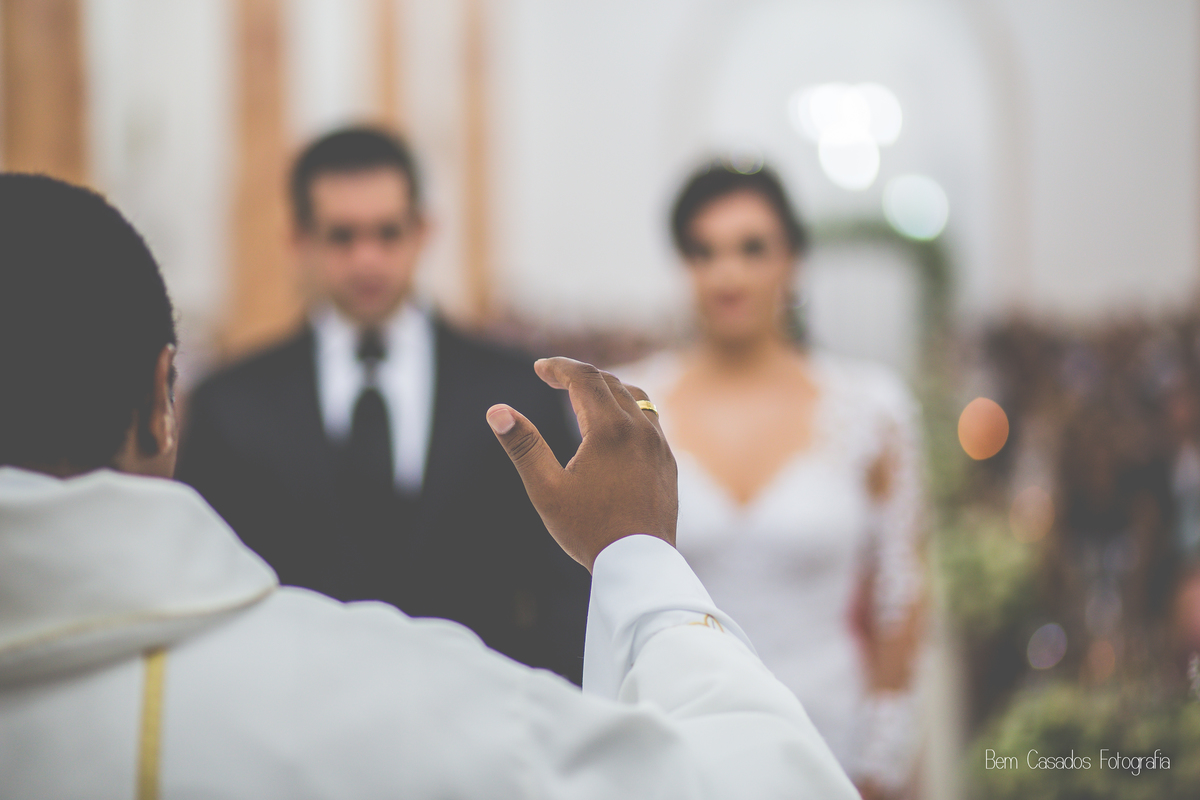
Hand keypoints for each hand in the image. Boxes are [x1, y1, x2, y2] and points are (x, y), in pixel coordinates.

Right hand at [486, 357, 677, 570]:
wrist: (639, 563)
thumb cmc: (589, 529)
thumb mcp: (546, 489)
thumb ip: (523, 446)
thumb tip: (497, 411)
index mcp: (610, 429)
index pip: (584, 378)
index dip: (559, 367)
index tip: (538, 367)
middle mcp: (640, 429)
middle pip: (609, 383)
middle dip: (579, 375)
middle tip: (552, 378)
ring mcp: (659, 445)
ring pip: (635, 398)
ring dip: (607, 389)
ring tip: (583, 396)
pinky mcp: (668, 462)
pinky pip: (650, 421)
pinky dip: (628, 411)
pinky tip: (614, 428)